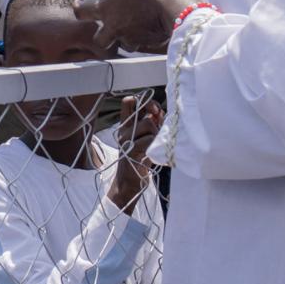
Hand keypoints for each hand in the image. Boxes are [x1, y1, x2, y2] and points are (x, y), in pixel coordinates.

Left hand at [74, 0, 201, 52]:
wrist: (175, 6)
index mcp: (105, 9)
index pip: (81, 12)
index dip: (79, 7)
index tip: (80, 4)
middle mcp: (113, 28)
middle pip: (99, 39)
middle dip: (102, 35)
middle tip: (108, 26)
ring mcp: (130, 39)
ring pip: (122, 43)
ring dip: (125, 37)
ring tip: (133, 26)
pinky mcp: (147, 45)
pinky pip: (141, 45)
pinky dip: (143, 39)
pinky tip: (149, 30)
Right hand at [109, 96, 164, 211]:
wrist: (128, 182)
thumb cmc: (139, 160)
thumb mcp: (144, 139)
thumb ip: (151, 124)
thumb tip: (161, 112)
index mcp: (125, 125)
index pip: (129, 101)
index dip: (144, 101)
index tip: (154, 110)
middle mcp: (124, 130)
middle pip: (142, 110)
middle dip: (156, 116)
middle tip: (159, 126)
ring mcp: (127, 140)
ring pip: (148, 124)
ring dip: (158, 132)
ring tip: (157, 144)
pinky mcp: (132, 151)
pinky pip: (149, 140)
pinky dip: (156, 144)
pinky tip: (156, 153)